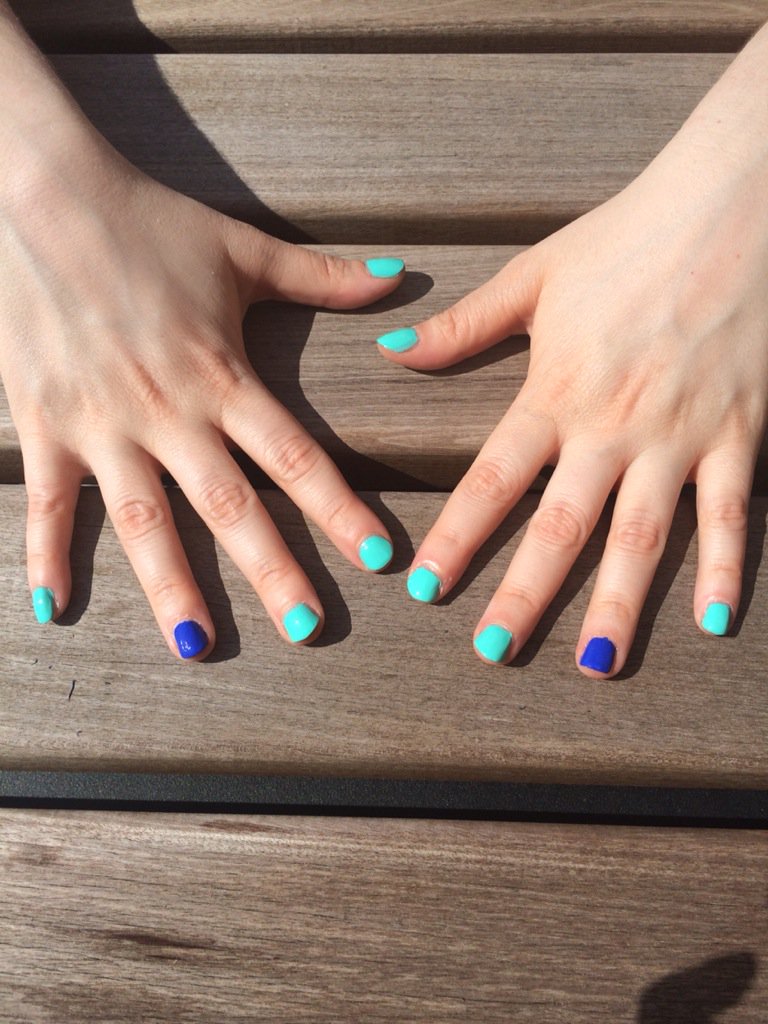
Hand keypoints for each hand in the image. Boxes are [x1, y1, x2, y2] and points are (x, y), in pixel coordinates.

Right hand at [0, 129, 404, 657]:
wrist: (37, 193)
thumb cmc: (147, 221)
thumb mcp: (242, 247)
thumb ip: (323, 276)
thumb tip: (400, 277)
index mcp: (223, 374)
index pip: (294, 455)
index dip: (339, 509)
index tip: (377, 559)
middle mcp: (168, 411)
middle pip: (230, 505)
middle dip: (272, 571)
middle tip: (308, 630)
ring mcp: (103, 424)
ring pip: (145, 520)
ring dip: (171, 586)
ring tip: (196, 644)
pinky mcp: (46, 424)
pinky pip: (50, 502)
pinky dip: (47, 555)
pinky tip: (54, 608)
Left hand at [377, 128, 767, 676]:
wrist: (737, 203)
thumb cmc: (629, 236)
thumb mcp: (535, 276)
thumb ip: (463, 326)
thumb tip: (391, 351)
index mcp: (556, 390)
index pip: (493, 478)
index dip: (457, 536)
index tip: (426, 589)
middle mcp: (613, 427)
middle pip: (561, 527)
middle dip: (525, 594)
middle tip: (493, 651)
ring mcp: (680, 436)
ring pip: (643, 539)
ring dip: (618, 607)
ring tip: (593, 665)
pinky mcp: (740, 433)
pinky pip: (730, 514)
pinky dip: (726, 569)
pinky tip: (716, 626)